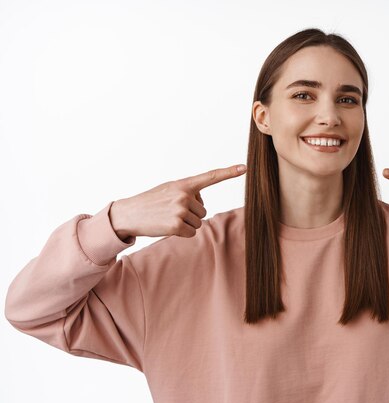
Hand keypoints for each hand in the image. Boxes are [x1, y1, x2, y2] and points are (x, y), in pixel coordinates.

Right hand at [109, 164, 246, 239]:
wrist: (129, 214)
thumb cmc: (151, 202)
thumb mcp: (169, 190)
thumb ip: (188, 193)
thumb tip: (202, 207)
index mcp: (183, 184)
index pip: (210, 177)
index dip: (229, 173)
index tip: (244, 168)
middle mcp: (184, 195)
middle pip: (203, 211)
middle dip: (191, 214)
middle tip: (171, 211)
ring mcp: (180, 210)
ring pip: (198, 223)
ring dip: (186, 224)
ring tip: (168, 218)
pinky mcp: (176, 226)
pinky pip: (191, 233)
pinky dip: (182, 233)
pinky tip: (168, 227)